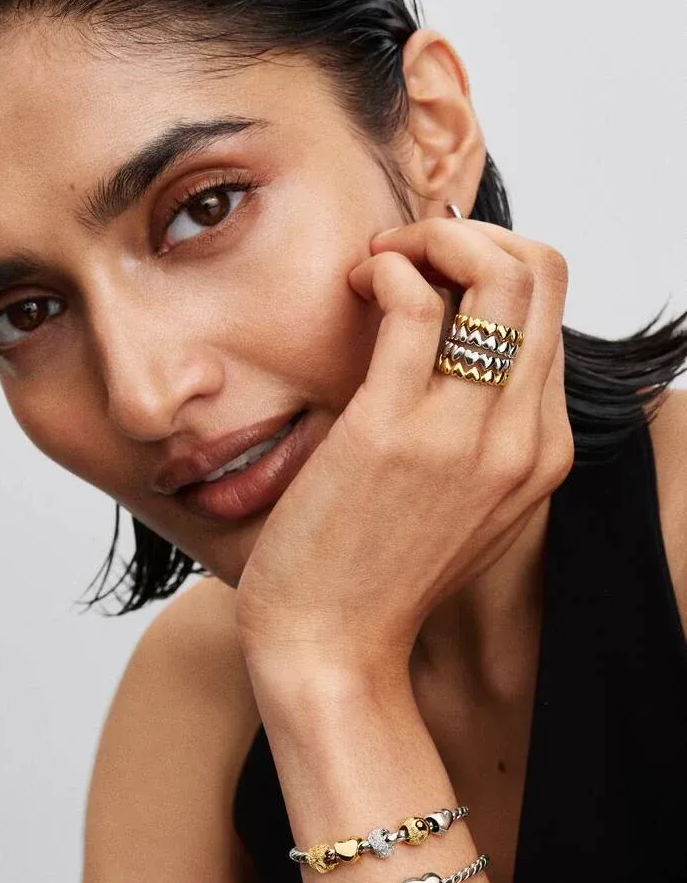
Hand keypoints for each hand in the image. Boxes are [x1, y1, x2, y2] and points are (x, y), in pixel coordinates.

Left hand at [234, 216, 573, 688]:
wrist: (332, 648)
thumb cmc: (377, 571)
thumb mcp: (461, 504)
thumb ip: (483, 433)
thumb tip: (459, 345)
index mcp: (543, 451)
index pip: (550, 312)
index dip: (490, 270)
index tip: (429, 280)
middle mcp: (520, 437)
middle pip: (542, 274)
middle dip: (471, 234)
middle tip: (407, 253)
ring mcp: (465, 435)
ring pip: (498, 273)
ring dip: (432, 238)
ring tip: (380, 263)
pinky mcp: (395, 431)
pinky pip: (417, 304)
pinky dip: (389, 269)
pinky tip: (357, 286)